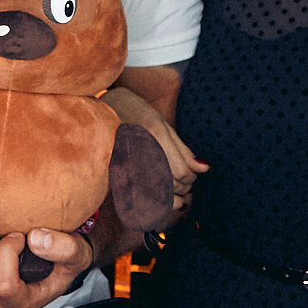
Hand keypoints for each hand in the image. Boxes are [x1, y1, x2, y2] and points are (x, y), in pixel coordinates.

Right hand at [104, 87, 206, 216]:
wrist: (102, 109)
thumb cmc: (135, 112)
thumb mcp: (163, 124)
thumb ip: (183, 150)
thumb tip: (204, 168)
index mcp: (156, 136)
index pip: (182, 173)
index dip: (191, 176)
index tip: (192, 172)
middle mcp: (142, 152)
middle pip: (172, 185)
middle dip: (183, 186)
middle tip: (183, 177)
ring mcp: (128, 164)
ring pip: (158, 195)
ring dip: (171, 195)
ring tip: (172, 185)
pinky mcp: (118, 174)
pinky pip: (141, 196)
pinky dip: (154, 199)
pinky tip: (158, 192)